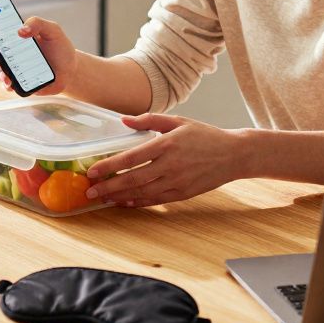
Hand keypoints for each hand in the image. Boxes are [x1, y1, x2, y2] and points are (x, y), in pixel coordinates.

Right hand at [0, 16, 76, 94]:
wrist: (71, 70)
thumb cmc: (60, 47)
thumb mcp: (53, 30)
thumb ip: (38, 23)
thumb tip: (21, 30)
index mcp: (15, 36)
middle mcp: (11, 52)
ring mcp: (13, 68)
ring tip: (6, 75)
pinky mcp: (19, 82)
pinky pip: (7, 84)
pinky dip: (6, 85)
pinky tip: (11, 84)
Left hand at [84, 114, 245, 206]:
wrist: (234, 154)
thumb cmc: (205, 135)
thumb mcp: (178, 121)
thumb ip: (149, 119)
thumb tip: (124, 120)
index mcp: (167, 144)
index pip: (131, 157)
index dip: (109, 165)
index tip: (93, 171)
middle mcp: (170, 165)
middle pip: (132, 179)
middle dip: (108, 186)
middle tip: (89, 191)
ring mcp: (177, 182)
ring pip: (142, 193)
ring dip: (120, 197)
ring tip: (103, 198)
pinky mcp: (183, 194)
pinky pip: (156, 200)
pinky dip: (138, 202)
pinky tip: (125, 202)